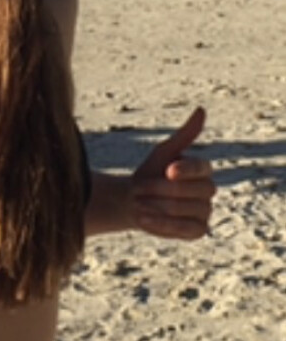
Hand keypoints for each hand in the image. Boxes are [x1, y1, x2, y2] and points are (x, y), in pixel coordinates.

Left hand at [131, 107, 214, 239]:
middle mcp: (209, 190)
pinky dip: (163, 224)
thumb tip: (202, 110)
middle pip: (197, 191)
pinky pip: (186, 229)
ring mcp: (205, 211)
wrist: (133, 199)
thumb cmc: (150, 172)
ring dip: (160, 206)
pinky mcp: (198, 230)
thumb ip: (184, 136)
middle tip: (138, 188)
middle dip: (164, 190)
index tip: (167, 170)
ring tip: (138, 203)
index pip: (203, 168)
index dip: (187, 169)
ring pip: (190, 210)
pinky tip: (143, 218)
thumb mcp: (163, 152)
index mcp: (203, 169)